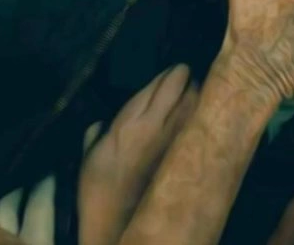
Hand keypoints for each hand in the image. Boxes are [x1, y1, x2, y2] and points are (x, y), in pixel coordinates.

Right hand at [80, 65, 196, 244]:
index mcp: (130, 123)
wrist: (118, 223)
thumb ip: (97, 134)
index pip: (158, 85)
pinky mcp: (187, 155)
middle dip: (186, 80)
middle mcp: (157, 126)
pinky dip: (201, 115)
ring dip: (198, 93)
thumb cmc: (99, 191)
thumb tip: (103, 125)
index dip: (170, 75)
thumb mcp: (90, 157)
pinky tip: (203, 114)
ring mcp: (176, 140)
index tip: (176, 71)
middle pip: (181, 88)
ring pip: (196, 103)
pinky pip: (199, 124)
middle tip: (188, 78)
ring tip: (197, 91)